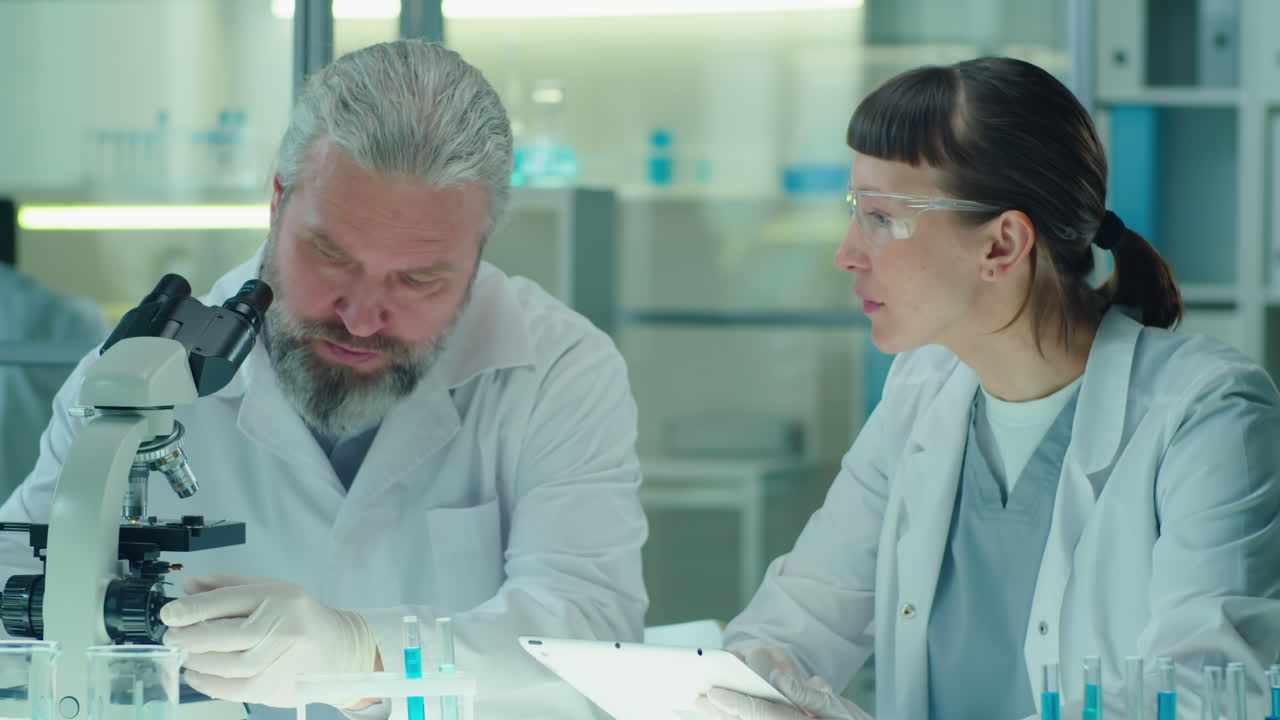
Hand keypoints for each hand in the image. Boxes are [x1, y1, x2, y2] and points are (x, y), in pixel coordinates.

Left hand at [160, 573, 378, 707]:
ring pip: (226, 665)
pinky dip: (208, 684)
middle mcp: (283, 628)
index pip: (228, 601)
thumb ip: (229, 587)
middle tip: (173, 637)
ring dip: (197, 661)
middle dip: (190, 637)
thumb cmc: (300, 619)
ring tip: (186, 655)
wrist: (337, 651)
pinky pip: (232, 689)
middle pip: (224, 635)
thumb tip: (189, 587)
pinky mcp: (275, 688)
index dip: (192, 608)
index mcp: (280, 598)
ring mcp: (280, 661)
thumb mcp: (271, 590)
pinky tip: (197, 674)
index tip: (170, 614)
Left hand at [694, 647, 872, 719]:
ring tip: (702, 709)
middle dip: (719, 713)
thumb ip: (812, 695)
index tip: (712, 693)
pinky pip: (760, 719)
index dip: (734, 702)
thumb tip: (784, 681)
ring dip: (724, 718)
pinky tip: (723, 715)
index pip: (760, 712)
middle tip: (696, 701)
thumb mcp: (840, 709)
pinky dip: (738, 718)